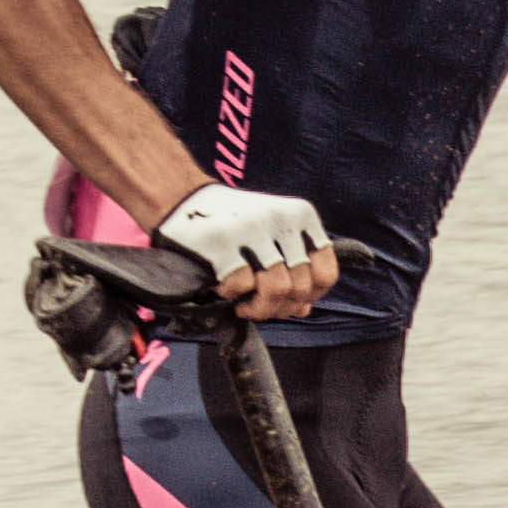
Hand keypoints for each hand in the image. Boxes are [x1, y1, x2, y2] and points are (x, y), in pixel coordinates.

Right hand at [156, 182, 340, 321]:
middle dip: (280, 308)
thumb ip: (292, 268)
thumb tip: (303, 308)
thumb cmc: (230, 222)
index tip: (291, 302)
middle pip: (300, 286)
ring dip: (259, 309)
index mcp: (301, 215)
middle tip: (260, 307)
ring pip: (277, 289)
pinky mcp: (222, 241)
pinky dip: (231, 295)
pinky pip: (241, 286)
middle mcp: (281, 219)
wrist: (182, 198)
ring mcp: (252, 229)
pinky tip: (222, 286)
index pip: (326, 272)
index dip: (310, 297)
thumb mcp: (271, 235)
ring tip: (245, 306)